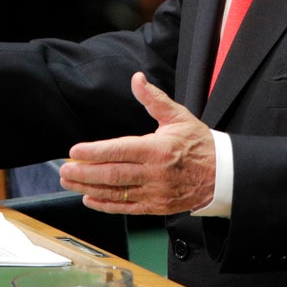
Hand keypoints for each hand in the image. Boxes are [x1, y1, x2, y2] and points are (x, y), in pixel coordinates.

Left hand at [59, 72, 215, 214]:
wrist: (221, 174)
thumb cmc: (198, 143)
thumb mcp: (177, 115)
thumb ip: (154, 99)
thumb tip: (137, 79)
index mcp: (158, 148)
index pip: (120, 150)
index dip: (95, 152)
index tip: (76, 151)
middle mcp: (154, 173)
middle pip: (113, 174)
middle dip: (85, 173)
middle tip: (64, 170)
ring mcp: (155, 193)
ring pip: (116, 192)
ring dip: (89, 188)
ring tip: (70, 182)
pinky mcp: (156, 207)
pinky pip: (126, 208)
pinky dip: (106, 205)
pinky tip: (90, 198)